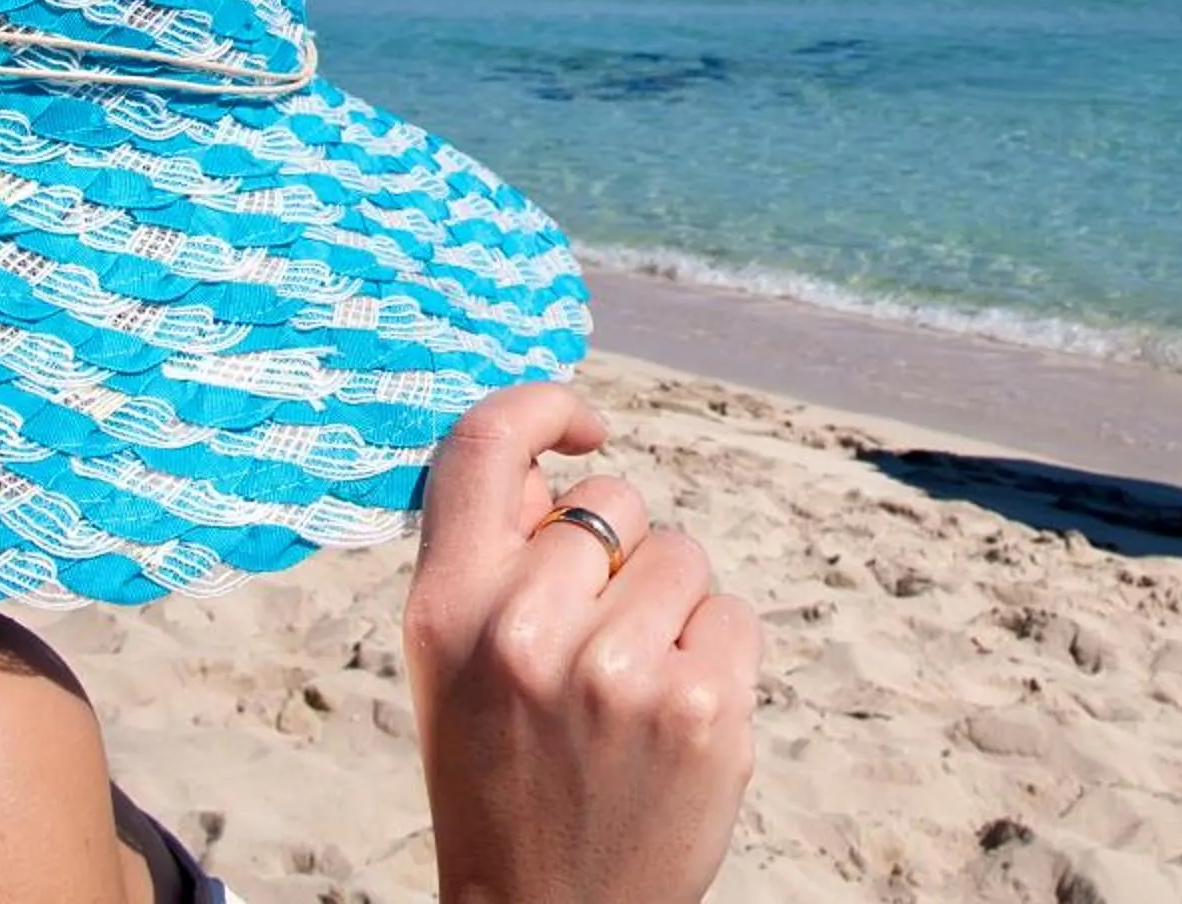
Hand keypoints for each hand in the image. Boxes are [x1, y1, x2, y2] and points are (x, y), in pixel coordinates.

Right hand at [402, 384, 760, 903]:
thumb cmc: (501, 773)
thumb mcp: (456, 665)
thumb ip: (493, 557)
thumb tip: (556, 457)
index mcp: (446, 609)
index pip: (484, 444)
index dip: (544, 408)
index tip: (584, 427)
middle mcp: (525, 629)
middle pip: (613, 500)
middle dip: (618, 551)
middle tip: (594, 640)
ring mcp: (620, 669)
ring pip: (683, 555)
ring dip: (671, 608)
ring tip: (630, 695)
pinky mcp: (703, 706)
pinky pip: (735, 615)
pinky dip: (718, 657)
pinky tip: (675, 722)